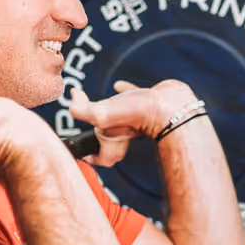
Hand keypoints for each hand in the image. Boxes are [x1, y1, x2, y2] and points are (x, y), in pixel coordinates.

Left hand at [68, 79, 196, 165]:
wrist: (171, 104)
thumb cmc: (137, 114)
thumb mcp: (101, 115)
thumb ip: (81, 109)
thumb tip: (74, 96)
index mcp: (114, 140)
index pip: (101, 159)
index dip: (89, 157)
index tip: (81, 151)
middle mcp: (126, 131)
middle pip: (111, 140)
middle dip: (98, 134)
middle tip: (87, 126)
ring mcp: (139, 117)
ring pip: (121, 117)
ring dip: (110, 109)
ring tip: (100, 101)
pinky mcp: (149, 103)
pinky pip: (134, 98)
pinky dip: (125, 91)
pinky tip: (118, 85)